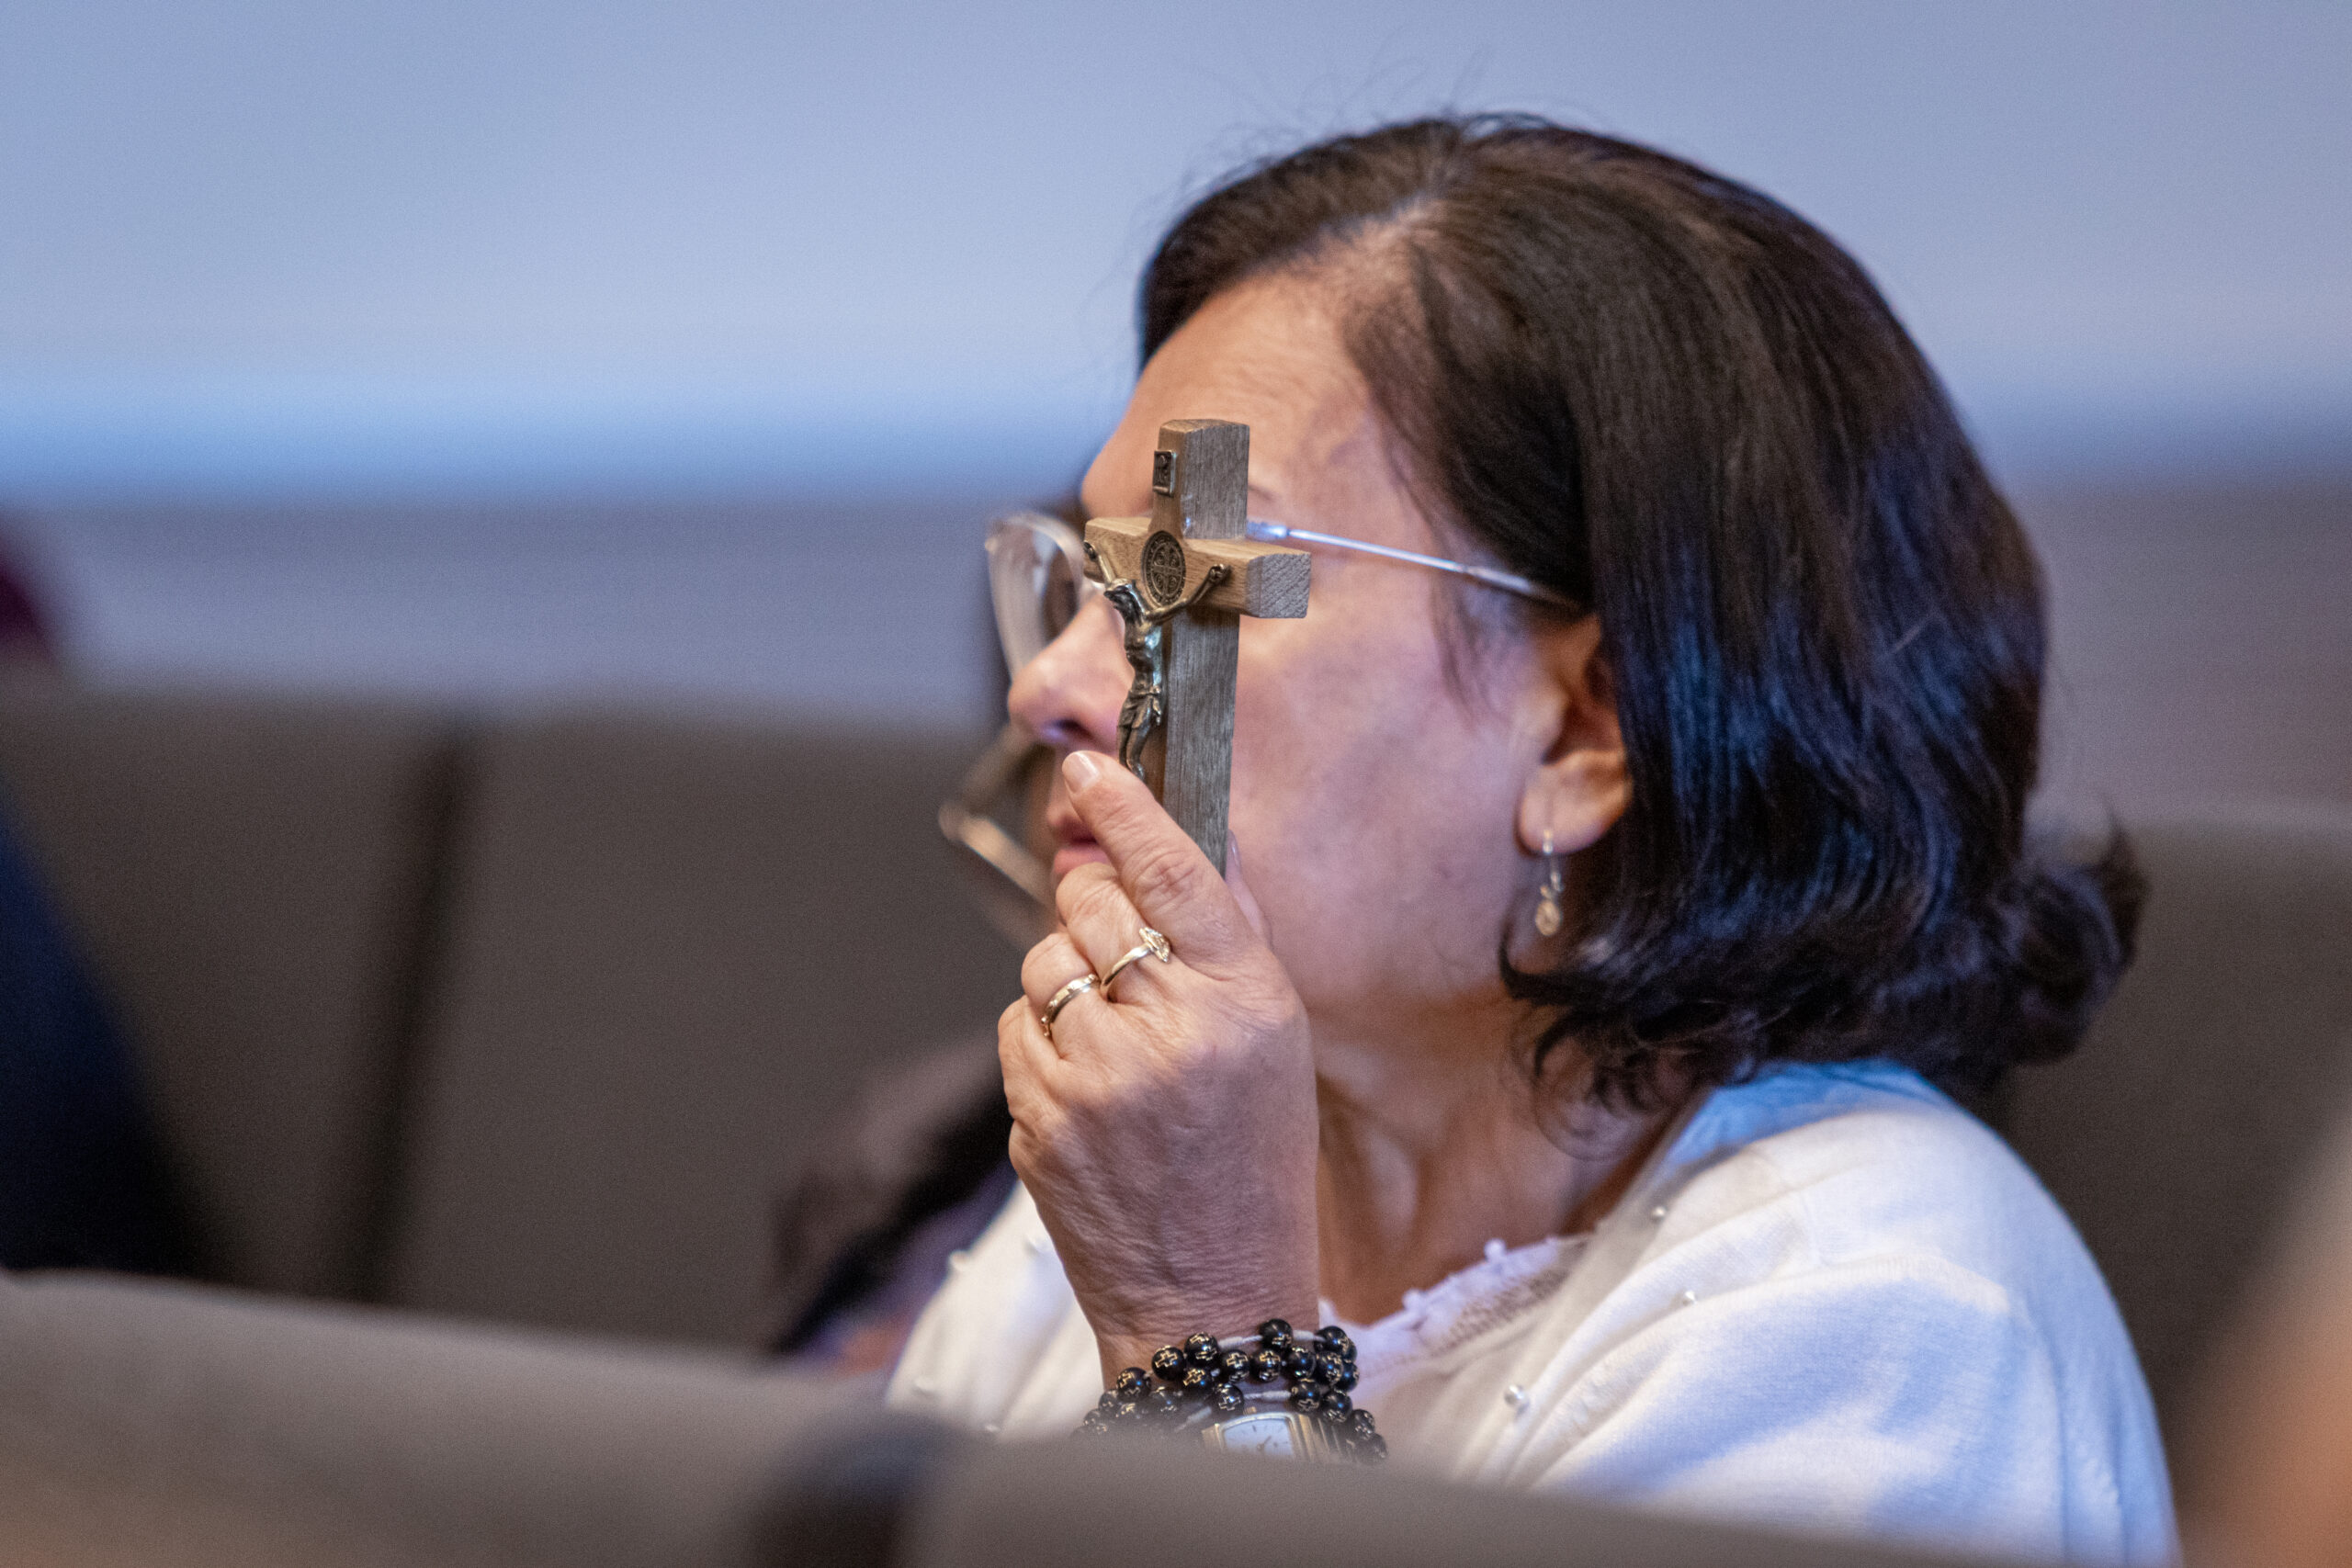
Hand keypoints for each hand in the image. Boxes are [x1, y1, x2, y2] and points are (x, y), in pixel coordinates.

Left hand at [1002, 750, 1318, 1382]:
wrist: (1211, 1296)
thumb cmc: (1253, 1167)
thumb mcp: (1277, 1045)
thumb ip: (1227, 943)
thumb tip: (1171, 848)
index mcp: (1245, 1001)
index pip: (1172, 869)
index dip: (1122, 808)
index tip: (1087, 770)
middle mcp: (1170, 1029)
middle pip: (1090, 903)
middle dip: (1094, 908)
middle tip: (1122, 951)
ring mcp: (1095, 1076)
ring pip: (1043, 963)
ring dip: (1068, 982)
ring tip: (1116, 1041)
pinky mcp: (1039, 1117)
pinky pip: (1017, 1028)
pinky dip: (1043, 1041)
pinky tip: (1088, 1085)